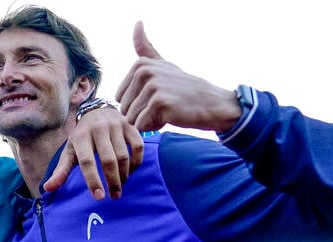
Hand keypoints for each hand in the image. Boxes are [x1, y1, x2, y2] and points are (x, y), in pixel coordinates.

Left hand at [44, 106, 143, 198]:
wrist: (97, 111)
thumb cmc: (82, 137)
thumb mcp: (70, 151)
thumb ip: (61, 170)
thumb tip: (47, 189)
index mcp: (80, 136)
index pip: (86, 161)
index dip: (93, 180)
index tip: (99, 198)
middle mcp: (98, 129)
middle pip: (108, 160)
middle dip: (112, 181)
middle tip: (114, 196)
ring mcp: (116, 125)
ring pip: (124, 156)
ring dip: (124, 175)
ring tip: (120, 186)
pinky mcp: (130, 125)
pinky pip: (138, 147)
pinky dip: (136, 162)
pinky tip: (130, 171)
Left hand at [115, 22, 240, 132]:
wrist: (212, 104)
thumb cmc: (185, 89)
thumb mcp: (163, 64)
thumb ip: (146, 48)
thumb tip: (137, 23)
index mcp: (140, 64)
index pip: (120, 98)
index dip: (138, 103)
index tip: (158, 96)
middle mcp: (144, 72)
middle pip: (125, 109)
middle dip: (142, 113)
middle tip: (164, 104)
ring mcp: (152, 86)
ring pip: (132, 118)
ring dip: (149, 121)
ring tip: (168, 110)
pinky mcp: (159, 103)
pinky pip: (142, 125)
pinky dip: (156, 127)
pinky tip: (171, 116)